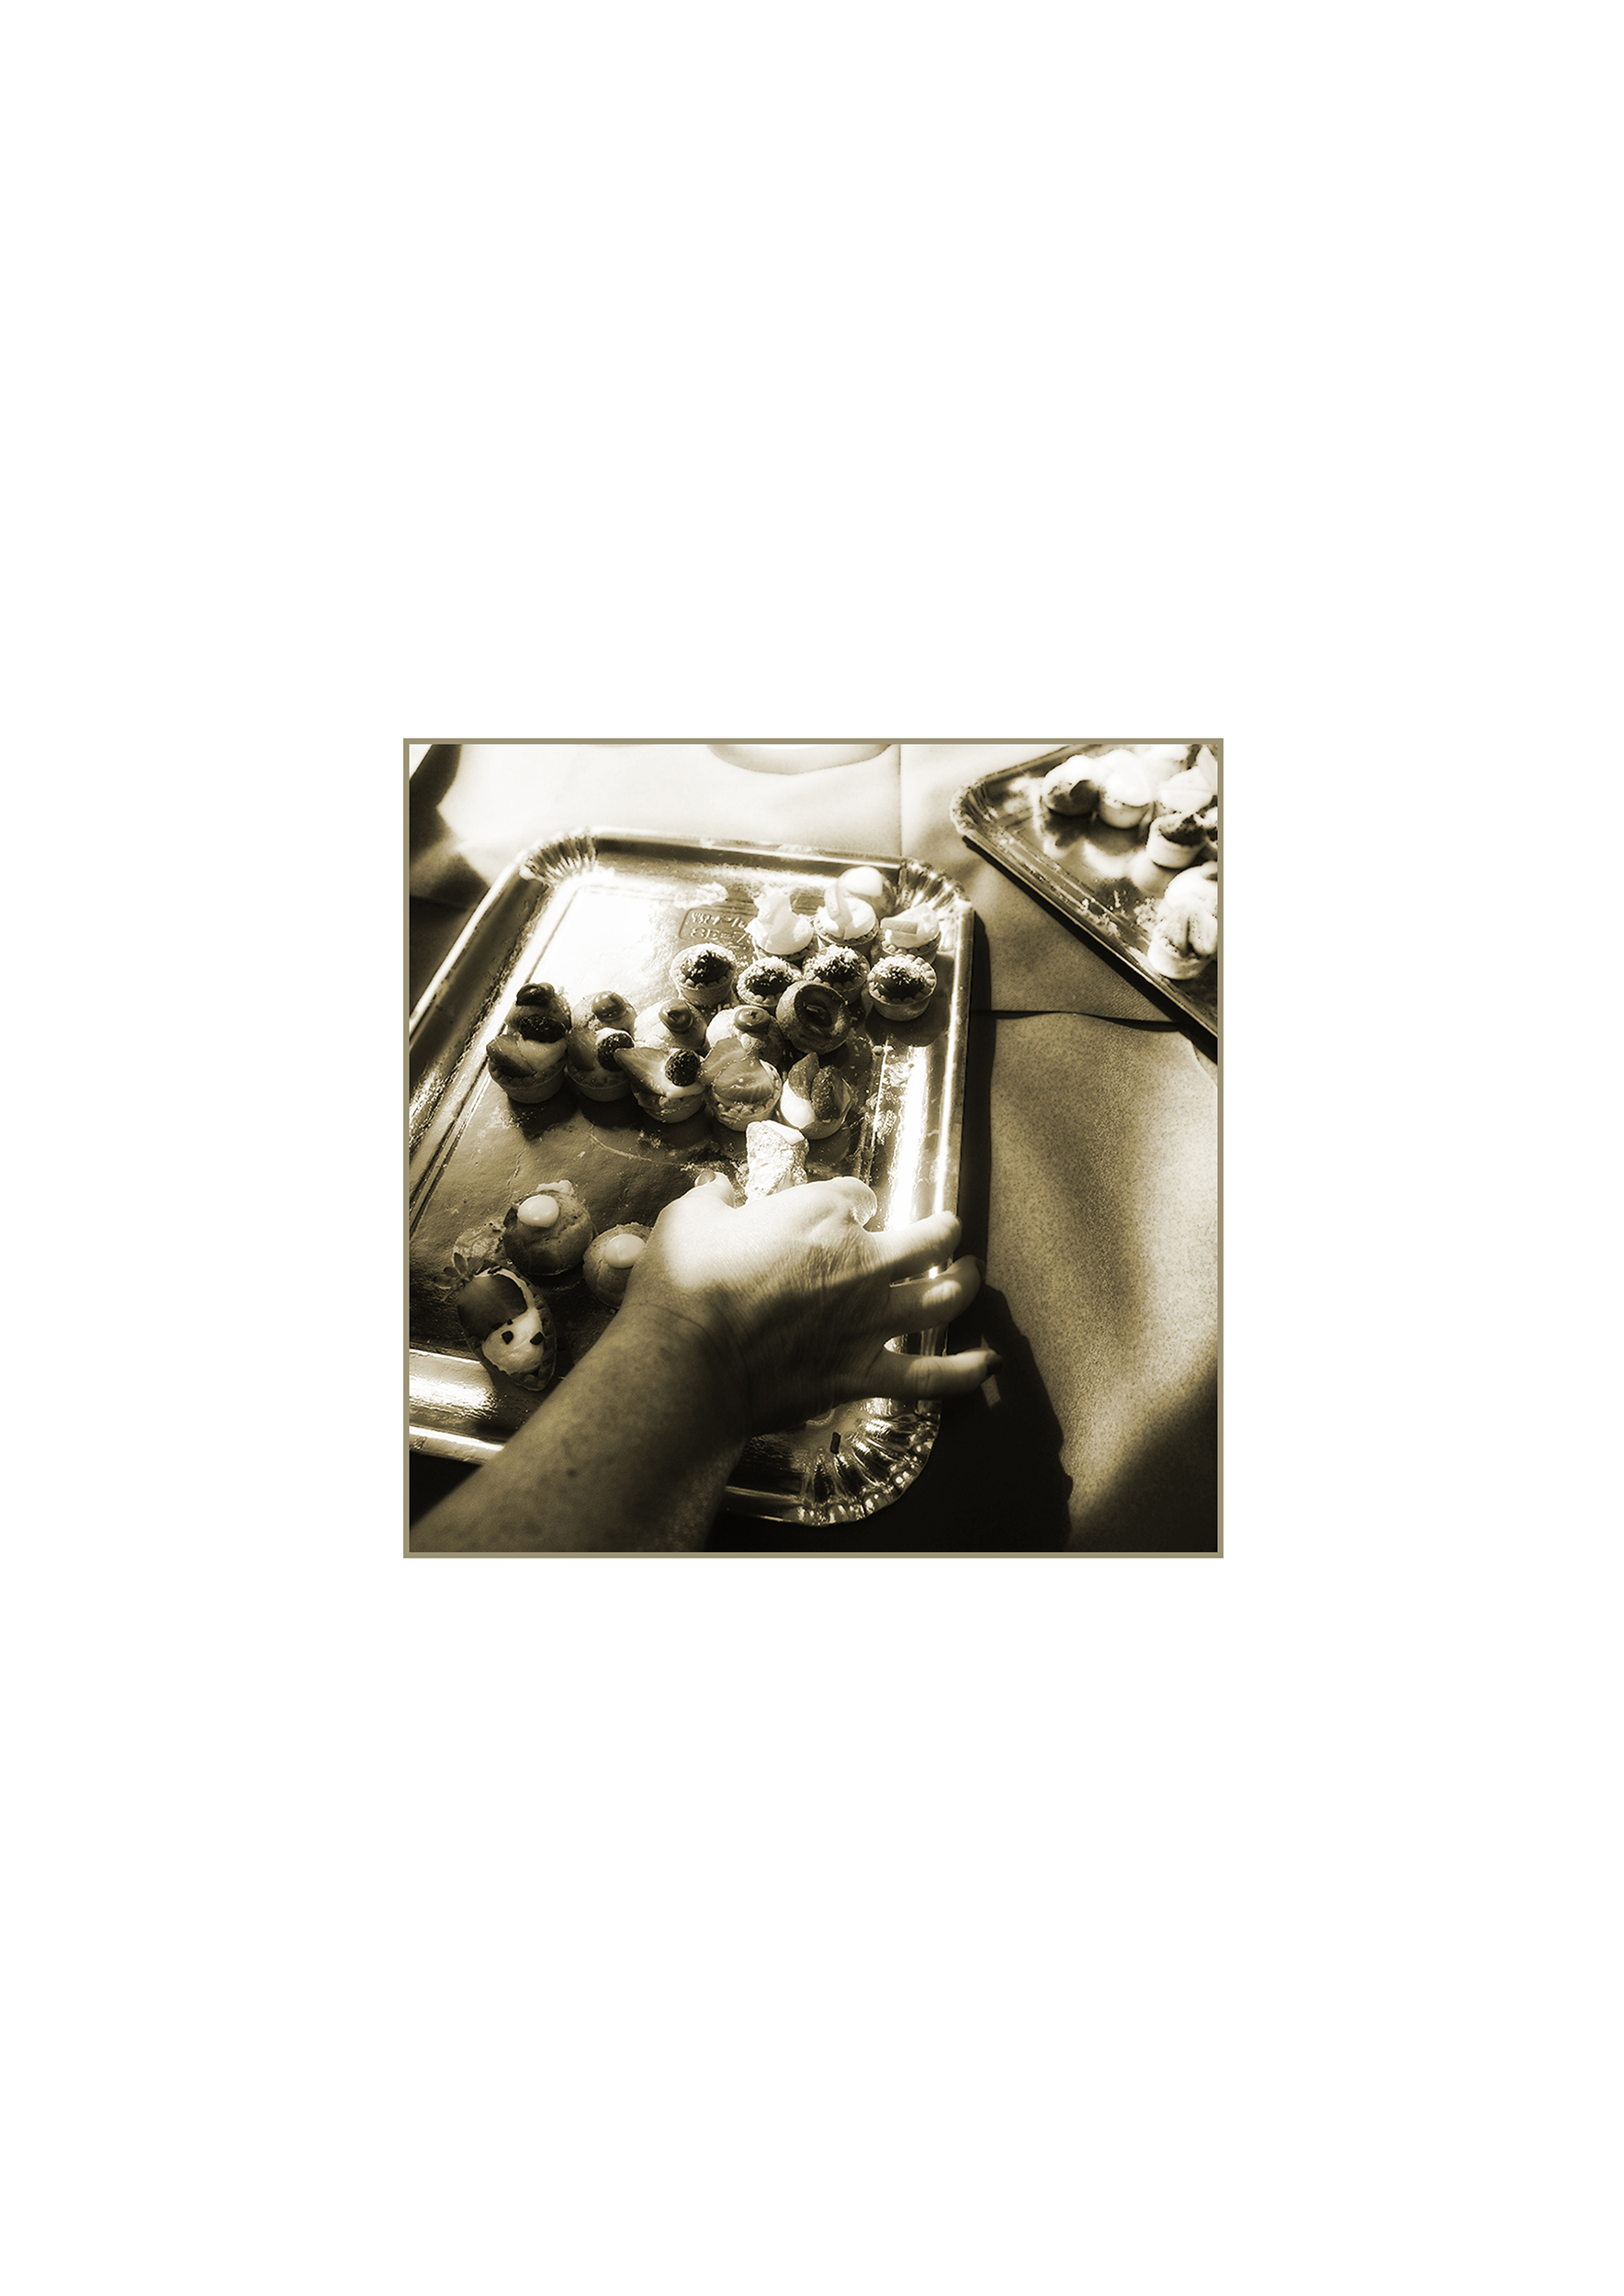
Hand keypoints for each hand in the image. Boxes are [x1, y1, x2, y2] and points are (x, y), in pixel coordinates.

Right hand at [622, 1173, 996, 1434]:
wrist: (687, 1358)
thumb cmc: (685, 1283)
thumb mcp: (689, 1217)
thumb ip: (713, 1201)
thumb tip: (718, 1195)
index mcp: (821, 1213)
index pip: (857, 1196)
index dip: (851, 1201)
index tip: (845, 1207)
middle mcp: (860, 1262)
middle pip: (926, 1240)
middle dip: (942, 1232)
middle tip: (947, 1231)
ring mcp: (869, 1320)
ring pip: (941, 1299)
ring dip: (964, 1285)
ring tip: (971, 1277)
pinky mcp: (861, 1373)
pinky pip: (927, 1378)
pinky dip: (962, 1373)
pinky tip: (986, 1366)